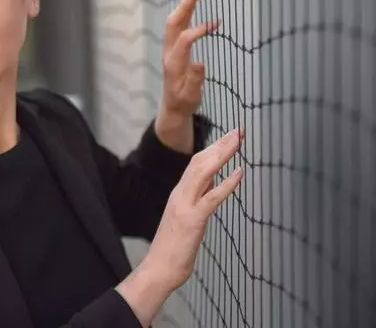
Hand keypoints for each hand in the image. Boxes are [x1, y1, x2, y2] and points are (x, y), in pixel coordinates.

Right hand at [143, 127, 243, 288]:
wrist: (158, 269)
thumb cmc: (173, 249)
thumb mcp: (186, 219)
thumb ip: (197, 200)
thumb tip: (212, 185)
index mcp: (178, 194)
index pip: (196, 163)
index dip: (214, 148)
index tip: (229, 137)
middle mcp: (180, 194)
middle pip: (200, 161)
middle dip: (220, 144)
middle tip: (239, 130)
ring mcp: (185, 206)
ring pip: (204, 172)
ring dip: (223, 154)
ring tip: (238, 140)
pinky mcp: (193, 220)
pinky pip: (212, 197)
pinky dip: (227, 183)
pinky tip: (240, 172)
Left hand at [157, 0, 217, 151]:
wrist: (172, 107)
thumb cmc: (183, 102)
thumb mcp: (191, 96)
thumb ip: (195, 80)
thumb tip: (200, 62)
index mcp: (174, 63)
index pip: (184, 40)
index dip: (198, 30)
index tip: (214, 24)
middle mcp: (169, 53)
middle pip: (173, 25)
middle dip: (184, 7)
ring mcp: (170, 50)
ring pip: (174, 24)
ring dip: (184, 8)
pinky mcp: (174, 50)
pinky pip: (178, 28)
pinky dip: (186, 16)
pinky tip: (195, 8)